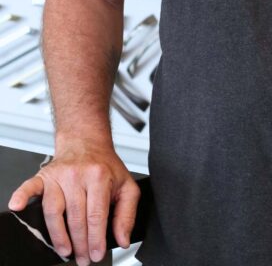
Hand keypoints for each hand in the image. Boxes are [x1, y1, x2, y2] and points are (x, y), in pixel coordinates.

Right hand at [8, 141, 140, 265]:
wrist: (87, 142)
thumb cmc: (104, 166)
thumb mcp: (126, 185)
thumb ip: (127, 214)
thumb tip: (123, 238)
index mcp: (99, 176)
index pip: (96, 214)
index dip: (96, 239)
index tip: (96, 254)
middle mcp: (78, 175)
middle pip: (76, 217)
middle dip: (79, 243)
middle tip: (83, 258)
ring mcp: (59, 175)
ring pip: (54, 211)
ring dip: (58, 235)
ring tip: (65, 250)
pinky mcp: (44, 176)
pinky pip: (30, 187)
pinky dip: (22, 196)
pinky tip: (18, 206)